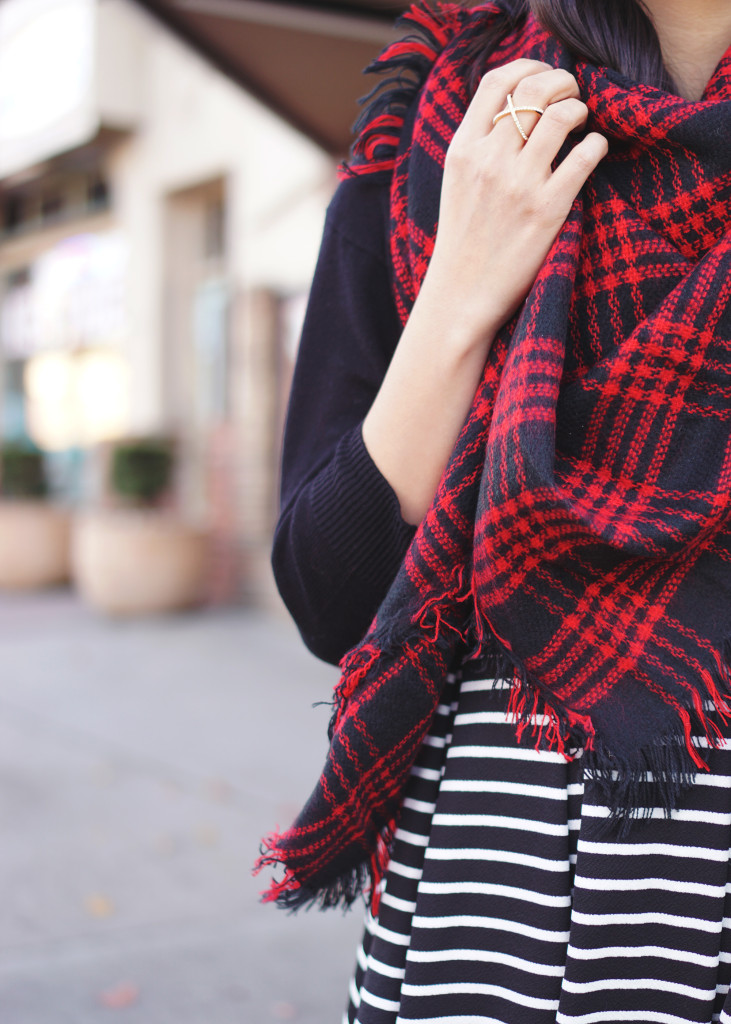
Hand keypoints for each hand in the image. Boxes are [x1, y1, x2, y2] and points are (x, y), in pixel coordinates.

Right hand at [418, 59, 607, 351]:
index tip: (544, 75)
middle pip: (534, 90)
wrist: (461, 295)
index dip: (529, 67)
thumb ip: (479, 144)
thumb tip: (515, 106)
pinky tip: (593, 150)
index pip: (497, 82)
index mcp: (462, 150)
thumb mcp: (457, 183)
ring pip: (561, 115)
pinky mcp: (547, 210)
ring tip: (582, 122)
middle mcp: (489, 161)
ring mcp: (518, 185)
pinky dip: (596, 144)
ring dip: (580, 109)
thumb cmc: (463, 240)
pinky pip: (584, 155)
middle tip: (572, 95)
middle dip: (562, 82)